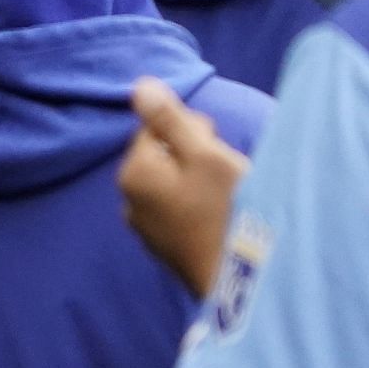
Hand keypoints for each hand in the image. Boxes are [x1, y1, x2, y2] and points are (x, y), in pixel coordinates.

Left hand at [117, 77, 249, 295]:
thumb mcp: (205, 155)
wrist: (240, 282)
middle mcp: (128, 201)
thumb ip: (170, 120)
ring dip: (198, 182)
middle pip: (163, 157)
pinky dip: (197, 207)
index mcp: (133, 173)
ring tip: (225, 199)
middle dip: (194, 156)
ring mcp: (144, 228)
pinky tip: (219, 219)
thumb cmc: (228, 211)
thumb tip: (138, 85)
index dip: (193, 132)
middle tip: (225, 175)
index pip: (156, 128)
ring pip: (173, 184)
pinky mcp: (163, 247)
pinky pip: (178, 211)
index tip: (216, 149)